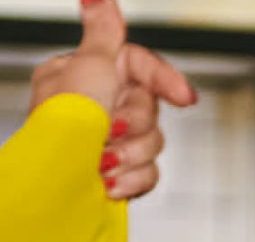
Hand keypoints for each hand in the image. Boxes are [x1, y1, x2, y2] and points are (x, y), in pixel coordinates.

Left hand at [28, 0, 197, 201]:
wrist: (57, 182)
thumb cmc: (66, 123)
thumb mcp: (88, 67)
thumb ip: (103, 33)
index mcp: (89, 75)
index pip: (141, 67)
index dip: (166, 81)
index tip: (185, 97)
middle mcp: (101, 106)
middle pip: (151, 110)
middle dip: (134, 126)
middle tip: (109, 128)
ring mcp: (113, 141)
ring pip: (154, 144)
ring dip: (130, 155)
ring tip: (102, 159)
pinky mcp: (124, 173)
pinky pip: (151, 174)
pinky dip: (132, 179)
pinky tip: (108, 180)